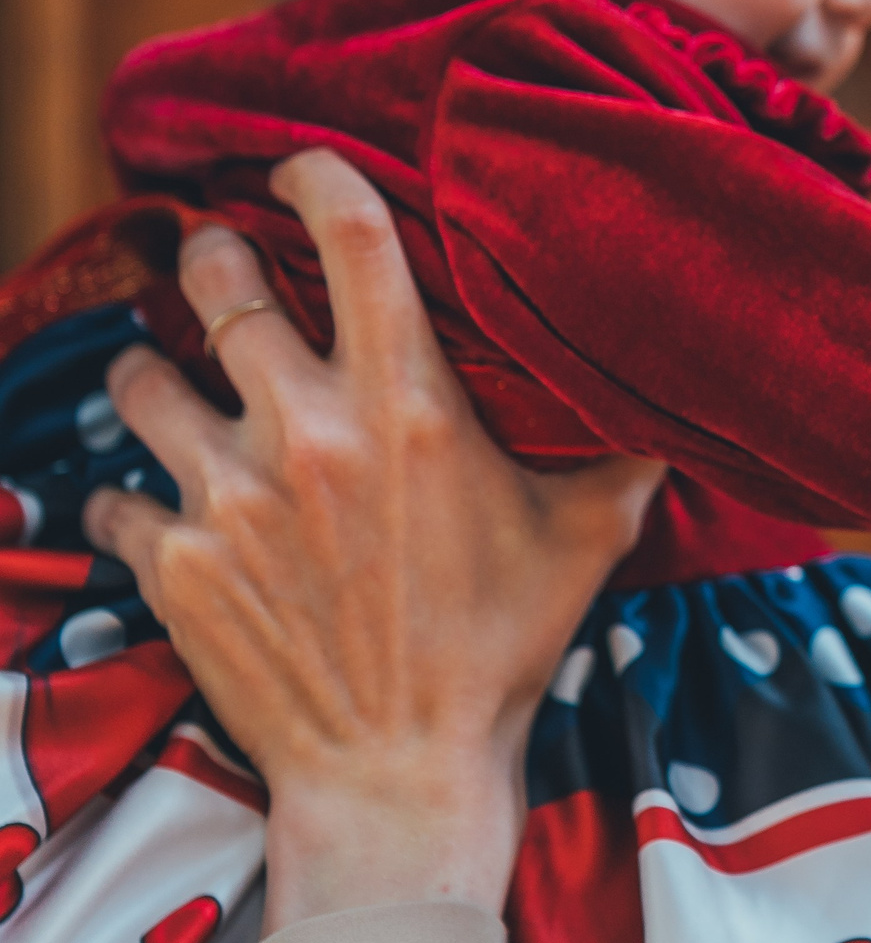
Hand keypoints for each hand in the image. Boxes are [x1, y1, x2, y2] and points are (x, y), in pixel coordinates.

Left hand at [82, 150, 664, 932]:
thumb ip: (620, 455)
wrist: (398, 774)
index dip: (315, 178)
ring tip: (178, 381)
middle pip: (218, 279)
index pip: (352, 239)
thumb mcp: (586, 541)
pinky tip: (174, 507)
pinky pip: (117, 489)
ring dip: (158, 369)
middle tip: (227, 264)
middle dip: (216, 258)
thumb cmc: (499, 651)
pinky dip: (139, 491)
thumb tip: (680, 397)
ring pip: (142, 374)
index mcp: (411, 409)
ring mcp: (224, 494)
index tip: (299, 167)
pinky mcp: (167, 560)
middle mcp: (307, 433)